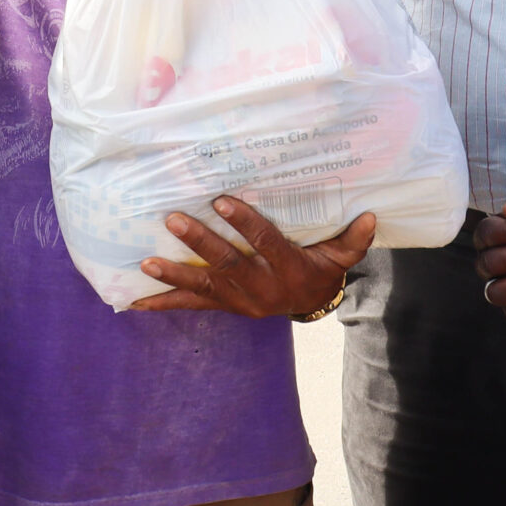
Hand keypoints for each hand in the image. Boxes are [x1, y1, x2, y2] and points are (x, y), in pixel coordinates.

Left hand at [133, 196, 372, 316]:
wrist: (310, 304)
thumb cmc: (321, 268)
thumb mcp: (341, 257)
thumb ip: (353, 239)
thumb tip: (370, 215)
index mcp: (287, 269)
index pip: (265, 243)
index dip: (244, 223)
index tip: (222, 200)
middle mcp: (260, 288)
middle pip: (228, 264)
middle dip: (200, 243)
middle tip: (174, 220)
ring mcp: (238, 300)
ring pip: (203, 286)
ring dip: (174, 275)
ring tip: (146, 262)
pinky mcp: (223, 305)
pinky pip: (191, 305)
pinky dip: (163, 302)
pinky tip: (135, 300)